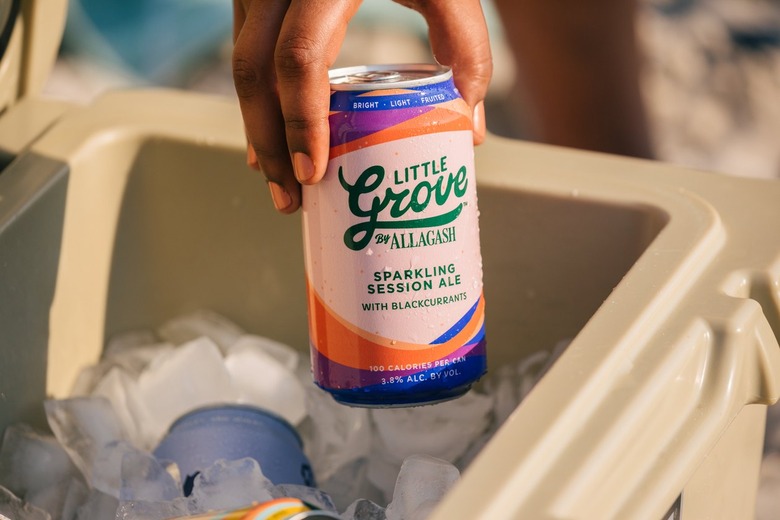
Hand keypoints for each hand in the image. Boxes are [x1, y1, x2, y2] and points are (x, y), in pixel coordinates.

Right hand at [232, 0, 491, 212]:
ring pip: (240, 65)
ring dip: (256, 127)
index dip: (301, 123)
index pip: (299, 61)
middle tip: (288, 197)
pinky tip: (272, 133)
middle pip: (253, 74)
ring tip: (278, 179)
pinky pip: (246, 50)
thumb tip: (469, 127)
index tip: (312, 173)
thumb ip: (466, 46)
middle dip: (267, 143)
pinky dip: (258, 98)